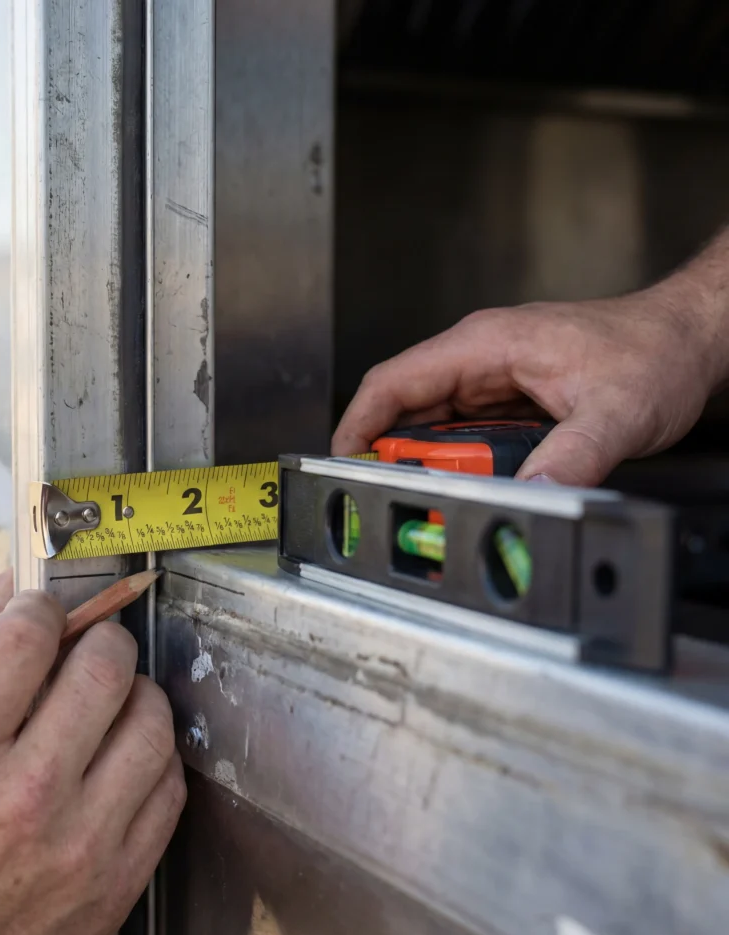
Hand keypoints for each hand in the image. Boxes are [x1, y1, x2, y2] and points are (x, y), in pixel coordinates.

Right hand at [0, 591, 184, 934]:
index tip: (43, 614)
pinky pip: (170, 782)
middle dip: (98, 638)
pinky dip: (151, 752)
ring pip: (152, 718)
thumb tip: (13, 586)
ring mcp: (82, 845)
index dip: (40, 609)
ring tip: (107, 700)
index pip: (24, 641)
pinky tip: (120, 755)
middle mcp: (22, 802)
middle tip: (87, 647)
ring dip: (134, 690)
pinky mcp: (122, 878)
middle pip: (102, 668)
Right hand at [332, 288, 728, 485]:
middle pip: (407, 412)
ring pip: (433, 428)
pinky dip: (460, 465)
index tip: (343, 464)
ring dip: (433, 465)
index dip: (358, 425)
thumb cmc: (654, 349)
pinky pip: (464, 437)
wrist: (687, 339)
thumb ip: (572, 458)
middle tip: (412, 498)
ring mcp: (491, 380)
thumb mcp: (617, 411)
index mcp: (485, 345)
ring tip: (446, 497)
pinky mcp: (506, 402)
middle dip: (399, 459)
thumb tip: (531, 499)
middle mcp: (479, 359)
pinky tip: (475, 486)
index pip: (393, 382)